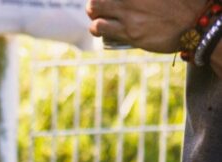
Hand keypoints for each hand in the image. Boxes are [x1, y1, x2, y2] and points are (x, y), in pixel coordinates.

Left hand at [86, 0, 204, 50]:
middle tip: (97, 6)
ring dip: (93, 14)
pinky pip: (102, 28)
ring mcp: (129, 12)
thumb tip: (130, 3)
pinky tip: (98, 29)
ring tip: (96, 18)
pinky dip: (97, 28)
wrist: (193, 23)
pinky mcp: (129, 31)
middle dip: (95, 1)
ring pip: (95, 10)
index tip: (104, 0)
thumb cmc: (181, 3)